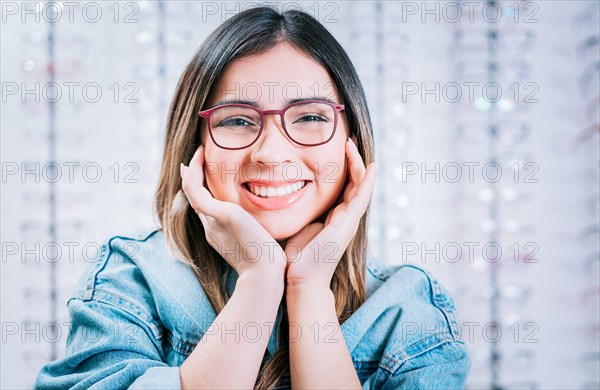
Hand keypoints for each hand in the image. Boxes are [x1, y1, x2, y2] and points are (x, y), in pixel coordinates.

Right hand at [180, 145, 285, 278]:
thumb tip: (278, 221)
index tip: (212, 176)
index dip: (207, 191)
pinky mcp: (219, 214)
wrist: (266, 275)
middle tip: (199, 158)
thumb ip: (265, 229)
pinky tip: (197, 159)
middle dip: (195, 178)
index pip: (209, 209)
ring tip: (198, 154)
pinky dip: (192, 175)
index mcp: (222, 234)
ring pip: (192, 192)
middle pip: (196, 199)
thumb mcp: (265, 241)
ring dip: (191, 172)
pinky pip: (195, 191)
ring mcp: (212, 222)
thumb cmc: (271, 263)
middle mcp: (212, 228)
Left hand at [283, 138, 376, 288]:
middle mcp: (345, 218)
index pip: (345, 187)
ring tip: (352, 145)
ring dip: (359, 164)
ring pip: (361, 186)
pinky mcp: (348, 223)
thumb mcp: (300, 226)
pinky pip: (361, 197)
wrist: (301, 278)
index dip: (345, 168)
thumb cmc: (297, 257)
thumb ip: (303, 212)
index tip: (338, 149)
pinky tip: (370, 166)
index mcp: (335, 218)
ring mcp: (349, 221)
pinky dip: (367, 181)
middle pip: (356, 183)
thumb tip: (289, 196)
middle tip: (347, 140)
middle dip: (353, 161)